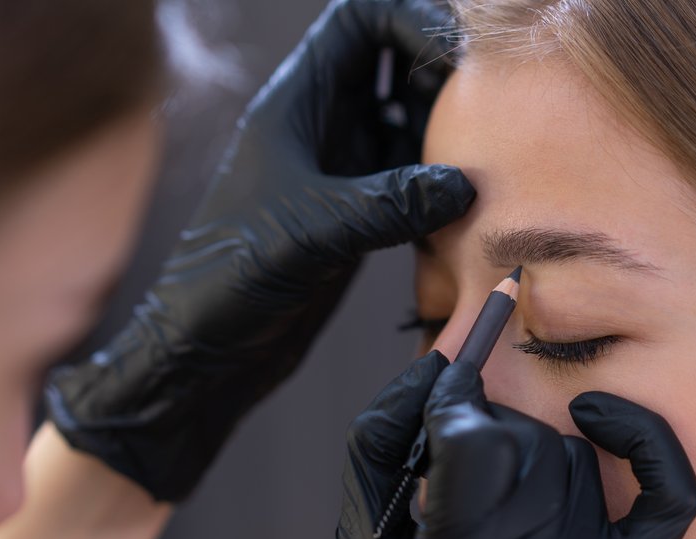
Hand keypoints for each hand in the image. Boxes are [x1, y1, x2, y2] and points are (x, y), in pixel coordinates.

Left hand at [46, 0, 474, 500]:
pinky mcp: (354, 215)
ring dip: (445, 130)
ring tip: (489, 151)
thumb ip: (387, 203)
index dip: (412, 20)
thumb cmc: (229, 279)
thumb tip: (463, 184)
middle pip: (394, 65)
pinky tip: (465, 204)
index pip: (359, 23)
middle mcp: (321, 127)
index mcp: (296, 103)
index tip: (459, 53)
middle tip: (490, 102)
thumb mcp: (311, 229)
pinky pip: (408, 178)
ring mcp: (339, 171)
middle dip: (442, 72)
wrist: (205, 349)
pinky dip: (439, 183)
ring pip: (405, 123)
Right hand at [337, 354, 695, 538]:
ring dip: (527, 452)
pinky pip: (667, 492)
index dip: (454, 407)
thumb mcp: (361, 532)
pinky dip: (642, 439)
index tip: (443, 400)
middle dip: (482, 436)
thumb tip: (439, 366)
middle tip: (458, 463)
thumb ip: (384, 437)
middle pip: (524, 445)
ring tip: (498, 491)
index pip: (477, 446)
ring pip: (571, 459)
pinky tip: (600, 415)